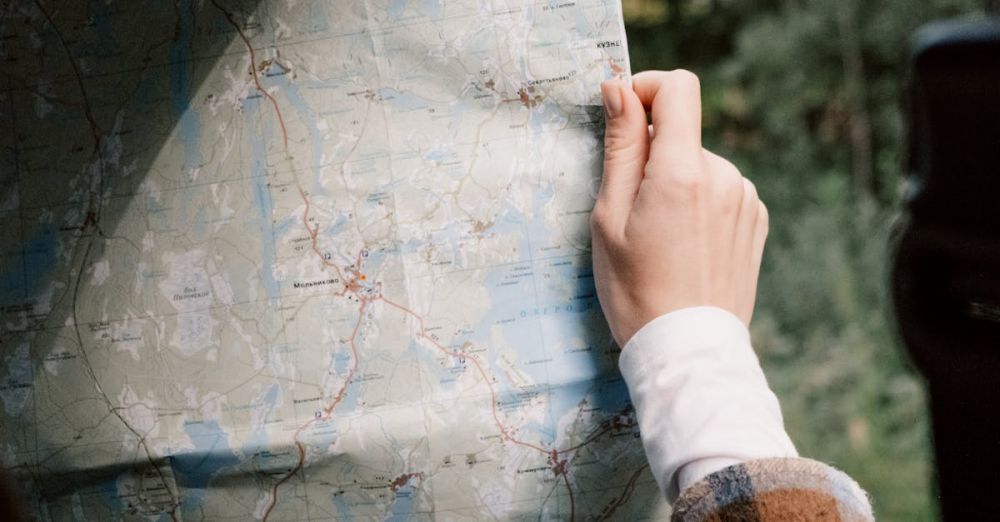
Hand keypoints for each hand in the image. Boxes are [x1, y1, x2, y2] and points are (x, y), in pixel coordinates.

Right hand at [592, 70, 768, 346]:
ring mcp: (745, 199)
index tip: (624, 112)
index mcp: (682, 172)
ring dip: (677, 182)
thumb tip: (619, 89)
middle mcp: (724, 176)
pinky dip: (699, 203)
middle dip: (652, 155)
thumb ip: (619, 147)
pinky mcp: (756, 220)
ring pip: (699, 164)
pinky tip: (686, 245)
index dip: (646, 88)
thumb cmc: (635, 290)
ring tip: (660, 237)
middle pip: (683, 133)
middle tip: (630, 210)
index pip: (678, 89)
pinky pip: (720, 190)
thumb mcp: (609, 217)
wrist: (686, 351)